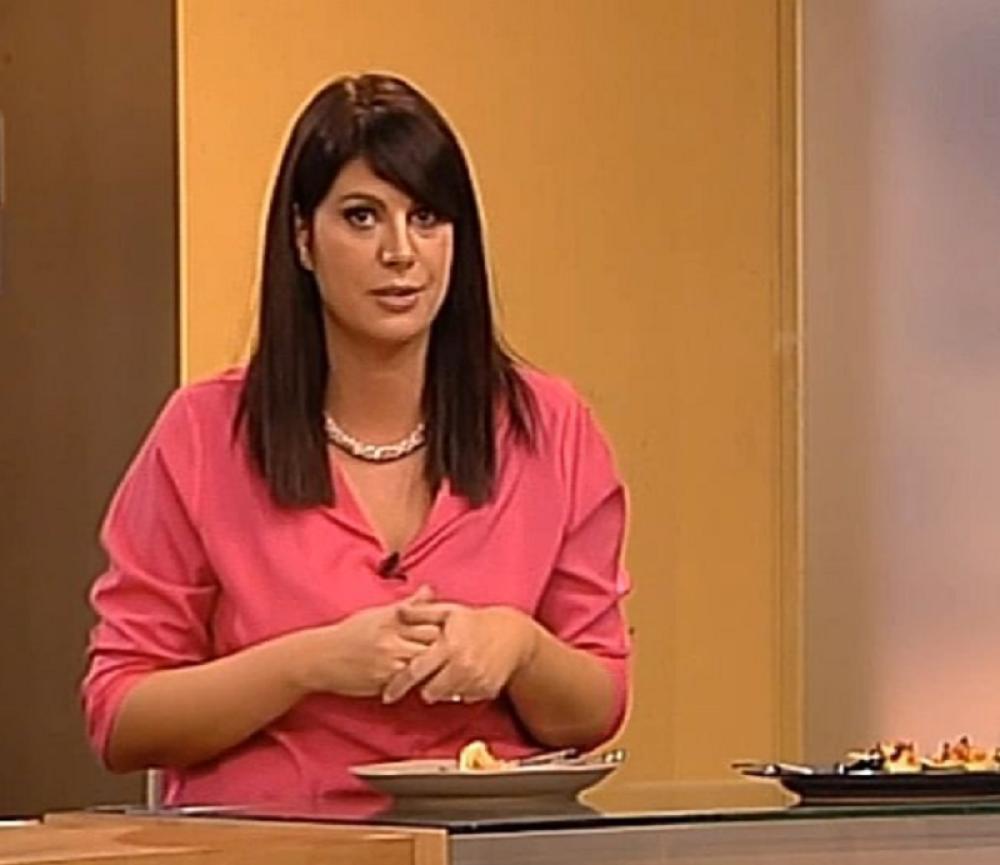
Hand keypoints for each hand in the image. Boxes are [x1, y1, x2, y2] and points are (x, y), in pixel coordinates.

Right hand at [294, 585, 441, 697]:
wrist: (320, 657)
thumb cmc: (351, 633)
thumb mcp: (378, 613)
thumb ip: (409, 605)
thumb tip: (430, 590)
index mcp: (392, 617)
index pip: (431, 619)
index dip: (444, 626)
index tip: (451, 631)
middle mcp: (391, 638)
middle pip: (432, 641)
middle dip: (442, 646)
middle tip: (452, 651)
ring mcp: (387, 661)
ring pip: (424, 663)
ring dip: (432, 666)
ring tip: (440, 668)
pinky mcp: (383, 682)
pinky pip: (409, 683)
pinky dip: (417, 682)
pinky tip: (424, 681)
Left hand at [380, 604, 538, 704]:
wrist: (515, 635)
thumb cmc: (478, 622)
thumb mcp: (450, 612)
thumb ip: (421, 613)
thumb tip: (397, 611)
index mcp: (447, 645)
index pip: (415, 671)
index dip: (397, 685)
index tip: (386, 695)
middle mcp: (461, 665)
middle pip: (430, 691)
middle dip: (424, 689)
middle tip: (428, 679)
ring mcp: (475, 680)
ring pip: (447, 696)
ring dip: (443, 689)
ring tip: (449, 672)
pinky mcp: (486, 690)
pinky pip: (465, 697)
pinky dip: (461, 690)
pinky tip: (467, 674)